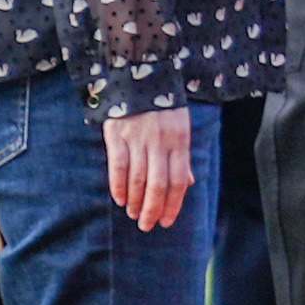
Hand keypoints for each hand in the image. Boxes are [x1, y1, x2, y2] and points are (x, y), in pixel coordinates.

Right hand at [103, 105, 197, 228]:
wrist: (141, 79)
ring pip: (138, 178)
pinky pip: (118, 165)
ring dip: (135, 201)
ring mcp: (138, 140)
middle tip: (146, 225)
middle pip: (158, 184)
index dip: (173, 205)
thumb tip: (187, 184)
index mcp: (180, 142)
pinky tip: (119, 199)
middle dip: (152, 209)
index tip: (166, 222)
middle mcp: (161, 143)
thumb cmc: (164, 109)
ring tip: (133, 214)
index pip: (178, 182)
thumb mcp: (181, 129)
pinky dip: (118, 185)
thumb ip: (182, 158)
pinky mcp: (118, 136)